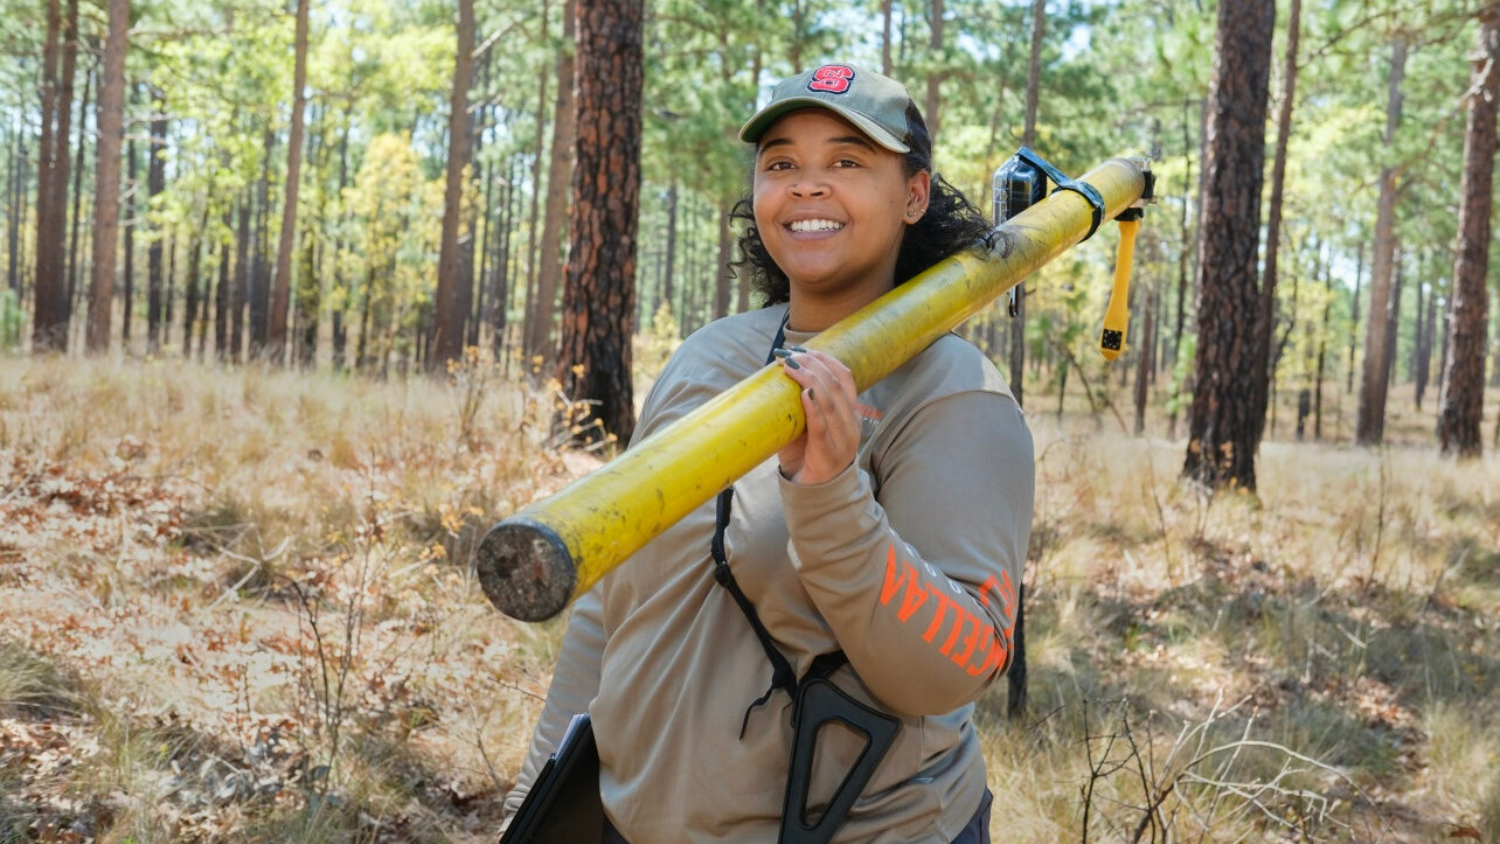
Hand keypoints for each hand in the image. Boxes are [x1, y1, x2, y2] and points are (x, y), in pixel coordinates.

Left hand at [776, 348, 858, 484]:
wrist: (817, 495)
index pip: (846, 377)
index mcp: (850, 414)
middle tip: (791, 354)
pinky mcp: (828, 454)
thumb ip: (802, 407)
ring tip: (791, 366)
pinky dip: (814, 407)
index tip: (805, 348)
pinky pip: (822, 427)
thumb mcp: (809, 427)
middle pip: (837, 384)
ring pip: (832, 401)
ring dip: (810, 378)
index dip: (827, 359)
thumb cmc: (809, 457)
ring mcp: (842, 440)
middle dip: (814, 364)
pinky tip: (804, 392)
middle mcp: (851, 424)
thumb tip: (776, 381)